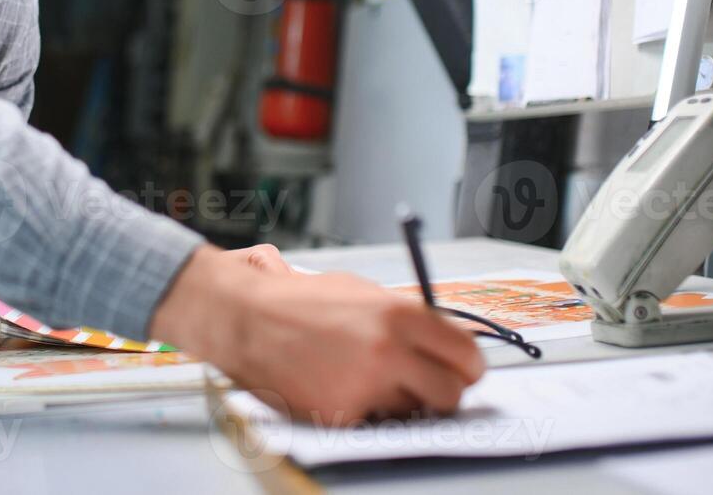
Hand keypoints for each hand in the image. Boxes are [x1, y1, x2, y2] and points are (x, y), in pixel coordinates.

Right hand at [151, 244, 483, 422]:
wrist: (245, 317)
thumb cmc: (299, 301)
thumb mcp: (361, 291)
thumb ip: (407, 315)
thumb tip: (445, 339)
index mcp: (399, 315)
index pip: (467, 354)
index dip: (467, 365)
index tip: (460, 369)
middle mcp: (387, 351)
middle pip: (451, 393)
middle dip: (442, 391)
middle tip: (424, 383)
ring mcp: (364, 387)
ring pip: (413, 411)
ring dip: (400, 400)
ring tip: (368, 376)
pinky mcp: (340, 413)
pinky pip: (372, 420)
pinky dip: (363, 409)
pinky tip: (339, 384)